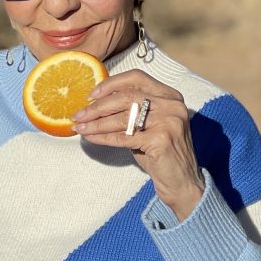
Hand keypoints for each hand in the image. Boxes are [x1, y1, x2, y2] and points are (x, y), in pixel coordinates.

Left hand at [72, 71, 204, 220]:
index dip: (111, 84)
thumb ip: (131, 111)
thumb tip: (96, 104)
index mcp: (169, 95)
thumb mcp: (148, 126)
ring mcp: (168, 121)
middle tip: (78, 115)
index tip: (91, 95)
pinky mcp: (161, 139)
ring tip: (80, 127)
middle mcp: (171, 104)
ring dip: (96, 123)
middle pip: (126, 97)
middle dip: (97, 107)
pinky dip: (103, 137)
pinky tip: (91, 138)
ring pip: (123, 117)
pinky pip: (123, 137)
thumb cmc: (161, 155)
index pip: (136, 78)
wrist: (182, 182)